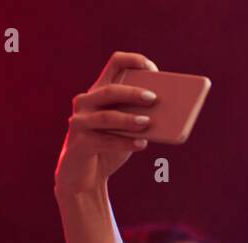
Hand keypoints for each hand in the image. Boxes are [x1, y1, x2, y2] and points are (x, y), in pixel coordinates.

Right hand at [54, 51, 158, 197]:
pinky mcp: (80, 143)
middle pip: (110, 90)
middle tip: (153, 98)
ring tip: (147, 122)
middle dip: (133, 93)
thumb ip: (139, 118)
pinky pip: (105, 141)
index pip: (115, 64)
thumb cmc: (109, 148)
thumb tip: (168, 116)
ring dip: (129, 119)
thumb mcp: (126, 129)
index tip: (152, 68)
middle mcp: (86, 102)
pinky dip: (125, 143)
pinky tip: (142, 145)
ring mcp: (80, 122)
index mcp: (99, 92)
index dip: (133, 61)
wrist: (84, 177)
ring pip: (107, 116)